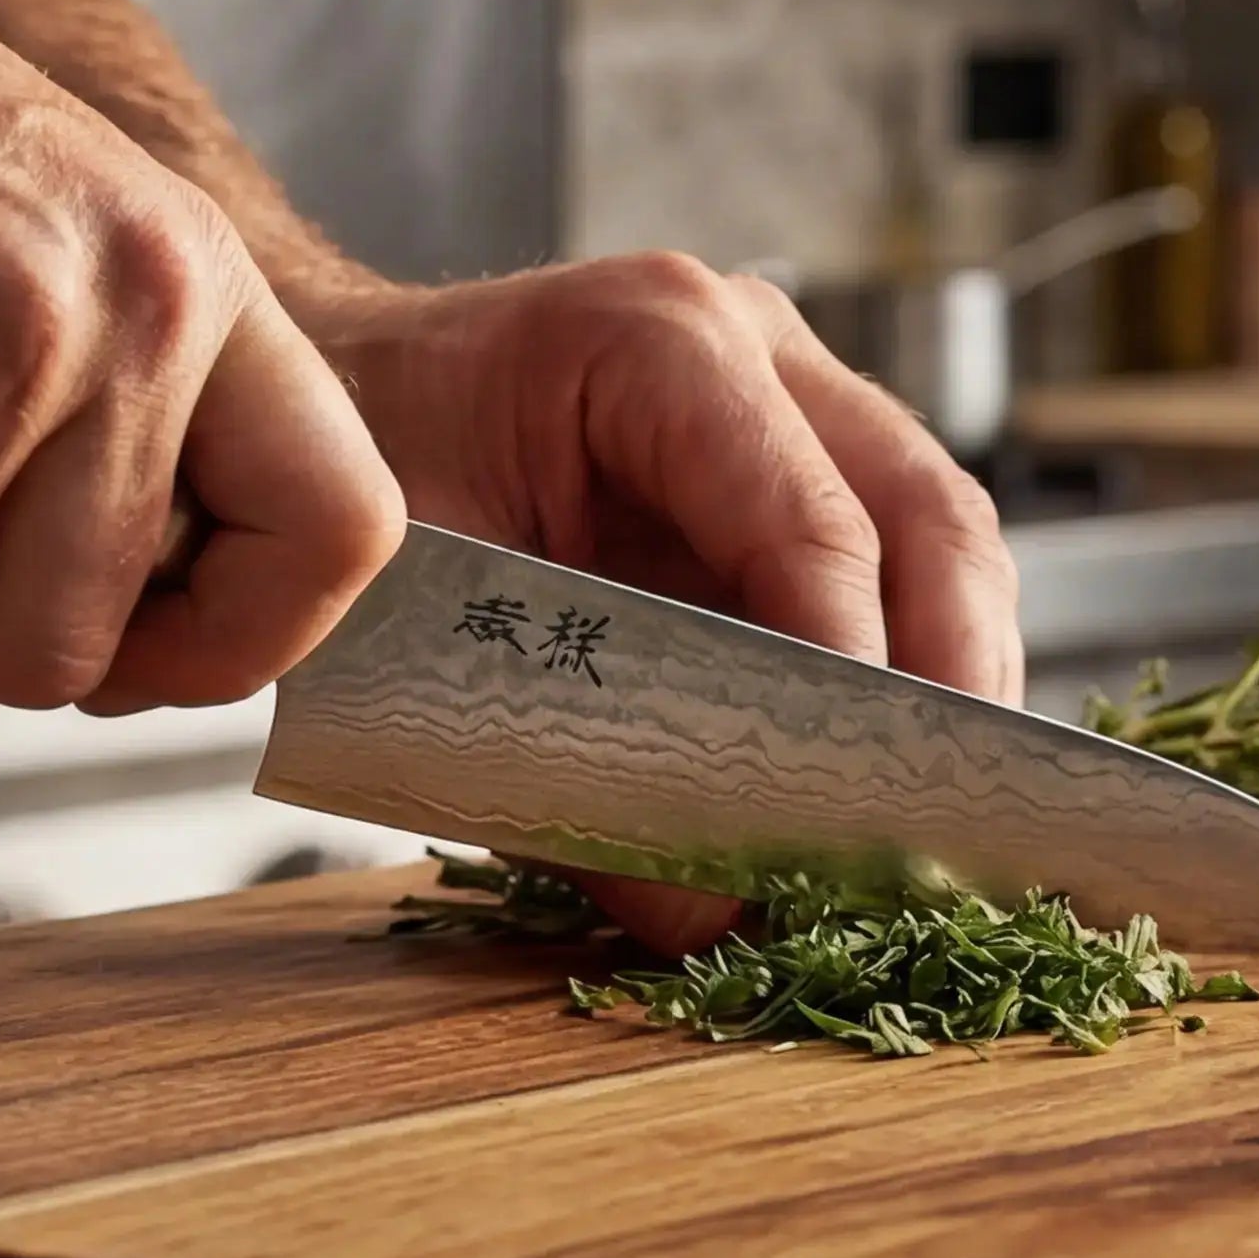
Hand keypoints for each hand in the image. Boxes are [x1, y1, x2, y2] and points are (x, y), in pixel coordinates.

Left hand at [303, 257, 1018, 952]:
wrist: (305, 408)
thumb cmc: (353, 487)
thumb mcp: (426, 628)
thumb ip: (562, 768)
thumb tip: (714, 915)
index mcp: (654, 342)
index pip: (814, 522)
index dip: (853, 675)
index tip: (856, 805)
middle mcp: (750, 346)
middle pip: (925, 517)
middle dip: (950, 683)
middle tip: (949, 832)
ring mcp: (791, 396)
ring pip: (944, 541)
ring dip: (953, 684)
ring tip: (943, 825)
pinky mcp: (801, 465)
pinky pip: (902, 568)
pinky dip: (911, 674)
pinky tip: (891, 779)